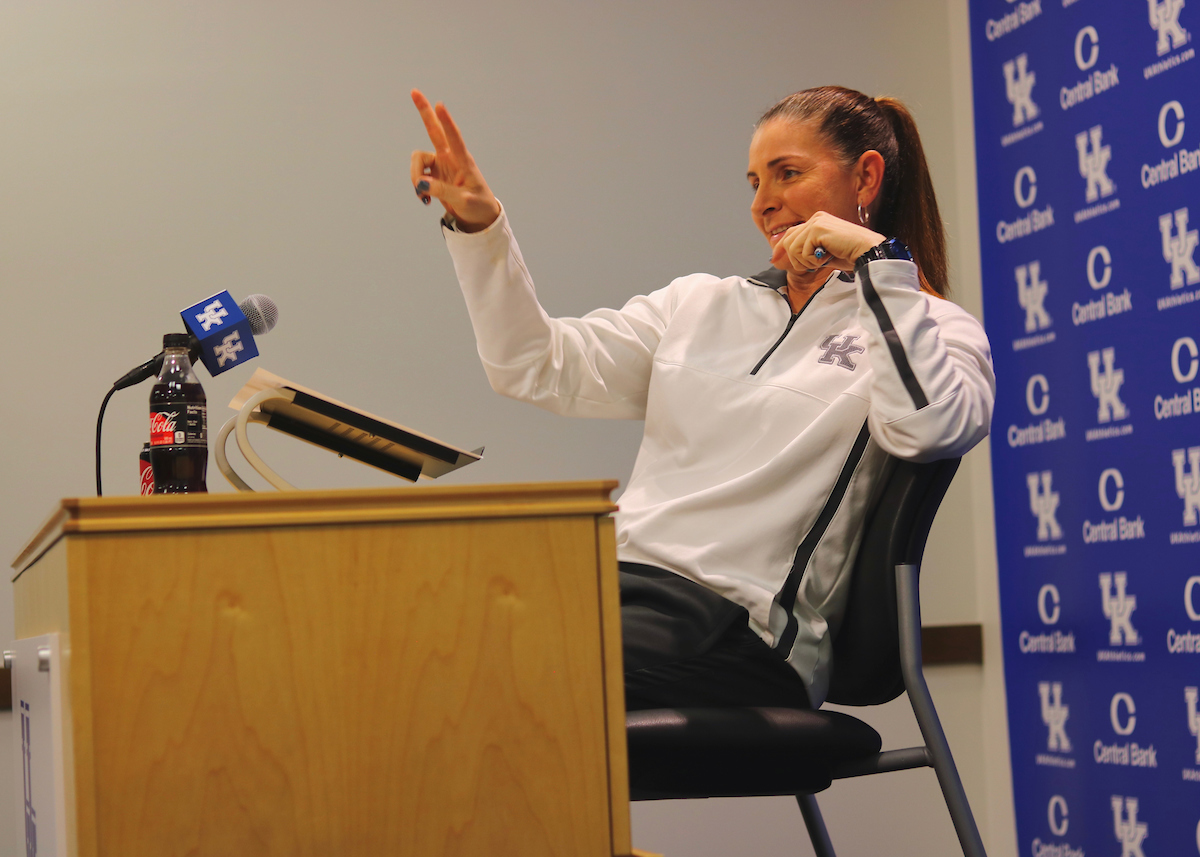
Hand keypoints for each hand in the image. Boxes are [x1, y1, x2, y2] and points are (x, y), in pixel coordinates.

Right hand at [410, 89, 501, 231]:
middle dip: (424, 112)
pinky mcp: (433, 174)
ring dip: (415, 177)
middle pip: (434, 130)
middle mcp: (450, 158)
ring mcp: (441, 165)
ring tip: (423, 195)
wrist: (478, 216)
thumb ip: (443, 191)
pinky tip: (426, 199)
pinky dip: (418, 187)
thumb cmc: (477, 206)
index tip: (440, 105)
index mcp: (463, 161)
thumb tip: (422, 184)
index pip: (454, 138)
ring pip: (418, 160)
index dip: (446, 122)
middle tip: (414, 91)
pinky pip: (418, 176)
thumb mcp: (463, 200)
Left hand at [770, 211, 884, 275]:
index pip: (790, 234)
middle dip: (796, 259)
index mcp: (817, 221)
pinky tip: (826, 257)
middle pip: (788, 241)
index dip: (780, 248)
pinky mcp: (818, 229)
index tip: (774, 259)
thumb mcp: (821, 254)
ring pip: (793, 247)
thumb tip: (778, 257)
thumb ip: (804, 252)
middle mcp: (815, 218)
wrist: (866, 252)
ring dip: (806, 261)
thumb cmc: (849, 254)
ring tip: (821, 261)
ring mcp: (816, 222)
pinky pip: (803, 251)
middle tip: (813, 265)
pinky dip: (812, 261)